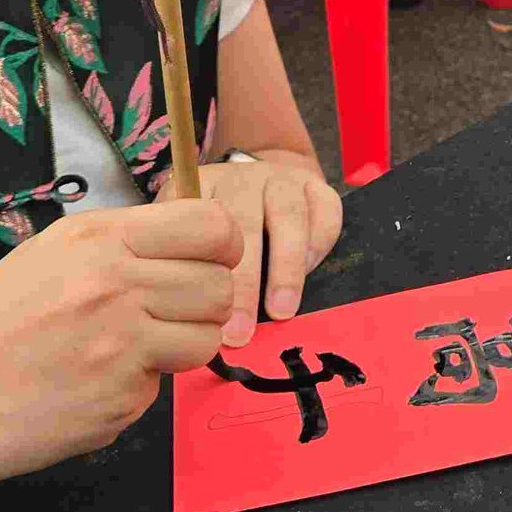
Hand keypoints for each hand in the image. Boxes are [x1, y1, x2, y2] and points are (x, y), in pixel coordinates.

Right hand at [0, 198, 245, 511]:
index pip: (212, 225)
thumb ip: (121, 247)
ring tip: (129, 351)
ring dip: (180, 348)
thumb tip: (191, 249)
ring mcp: (122, 347)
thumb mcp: (49, 256)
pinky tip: (86, 387)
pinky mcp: (119, 403)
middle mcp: (116, 285)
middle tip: (167, 315)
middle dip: (204, 304)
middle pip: (220, 287)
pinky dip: (133, 391)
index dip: (222, 246)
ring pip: (206, 340)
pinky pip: (159, 391)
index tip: (211, 261)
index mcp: (99, 240)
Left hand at [194, 152, 344, 343]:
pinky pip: (326, 212)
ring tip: (281, 312)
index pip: (201, 227)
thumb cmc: (220, 226)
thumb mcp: (190, 230)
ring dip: (286, 270)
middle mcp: (244, 179)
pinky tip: (308, 274)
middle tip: (243, 331)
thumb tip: (186, 322)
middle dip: (245, 285)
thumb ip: (185, 263)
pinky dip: (319, 246)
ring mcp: (283, 179)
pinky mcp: (317, 185)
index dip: (205, 274)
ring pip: (290, 218)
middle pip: (244, 225)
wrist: (262, 182)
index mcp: (204, 188)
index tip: (207, 319)